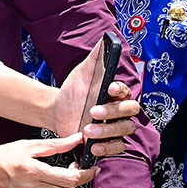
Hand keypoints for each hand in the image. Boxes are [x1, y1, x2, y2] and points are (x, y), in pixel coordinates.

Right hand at [0, 133, 94, 187]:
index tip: (93, 168)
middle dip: (77, 178)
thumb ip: (54, 145)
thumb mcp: (25, 146)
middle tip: (75, 165)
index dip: (87, 174)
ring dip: (65, 184)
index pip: (72, 179)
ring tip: (59, 171)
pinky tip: (44, 179)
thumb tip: (76, 139)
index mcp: (33, 172)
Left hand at [52, 42, 139, 159]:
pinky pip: (116, 147)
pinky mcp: (106, 141)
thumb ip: (96, 58)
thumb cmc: (74, 91)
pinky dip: (107, 148)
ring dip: (107, 131)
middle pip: (129, 113)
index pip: (127, 92)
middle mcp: (119, 111)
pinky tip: (93, 146)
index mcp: (116, 94)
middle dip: (112, 112)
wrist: (57, 110)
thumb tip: (105, 39)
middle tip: (93, 111)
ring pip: (124, 130)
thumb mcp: (83, 73)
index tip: (109, 88)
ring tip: (87, 129)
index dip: (121, 91)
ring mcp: (114, 127)